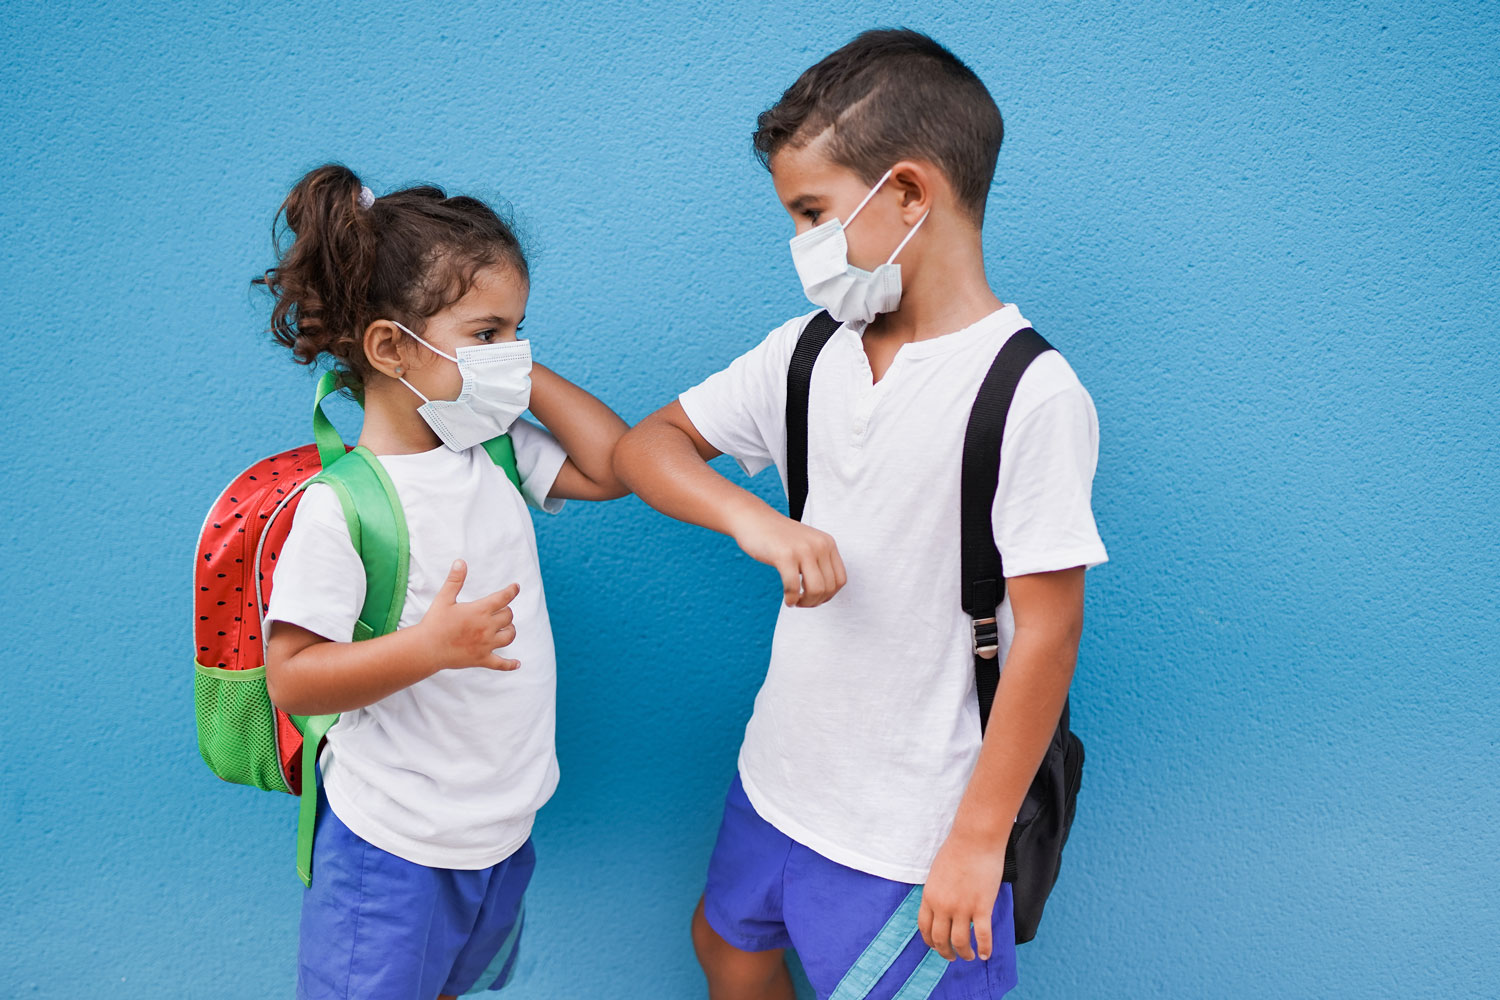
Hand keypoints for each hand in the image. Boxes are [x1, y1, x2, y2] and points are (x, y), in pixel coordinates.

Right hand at [417, 560, 521, 670]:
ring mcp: (486, 645)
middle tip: (500, 610)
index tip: (516, 587)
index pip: (503, 598)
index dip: (511, 591)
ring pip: (509, 636)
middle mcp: (487, 627)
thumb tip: (460, 562)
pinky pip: (501, 663)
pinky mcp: (482, 659)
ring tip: (506, 628)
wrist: (426, 648)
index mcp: (480, 610)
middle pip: (508, 617)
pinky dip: (510, 664)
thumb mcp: (444, 599)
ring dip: (510, 630)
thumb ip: (454, 580)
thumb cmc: (434, 622)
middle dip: (506, 612)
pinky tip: (517, 664)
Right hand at [729, 507, 847, 606]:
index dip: (829, 595)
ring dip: (806, 603)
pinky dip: (791, 599)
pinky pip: (794, 587)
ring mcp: (803, 549)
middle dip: (815, 602)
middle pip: (829, 587)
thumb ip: (819, 562)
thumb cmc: (778, 537)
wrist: (753, 518)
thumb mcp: (807, 544)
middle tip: (802, 602)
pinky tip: (787, 599)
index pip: (840, 580)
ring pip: (816, 590)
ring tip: (795, 601)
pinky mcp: (785, 555)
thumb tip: (825, 594)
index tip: (815, 598)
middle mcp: (819, 545)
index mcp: (827, 543)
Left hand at [918, 828, 1006, 961]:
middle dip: (945, 952)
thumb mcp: (937, 873)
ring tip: (969, 956)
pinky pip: (983, 936)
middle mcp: (943, 906)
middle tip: (952, 957)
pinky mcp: (982, 907)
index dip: (930, 941)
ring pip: (960, 942)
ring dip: (964, 953)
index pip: (924, 928)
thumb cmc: (957, 850)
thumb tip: (941, 907)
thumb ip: (937, 892)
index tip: (936, 946)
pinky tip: (986, 955)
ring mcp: (962, 908)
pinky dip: (984, 949)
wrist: (975, 839)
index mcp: (929, 896)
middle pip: (940, 939)